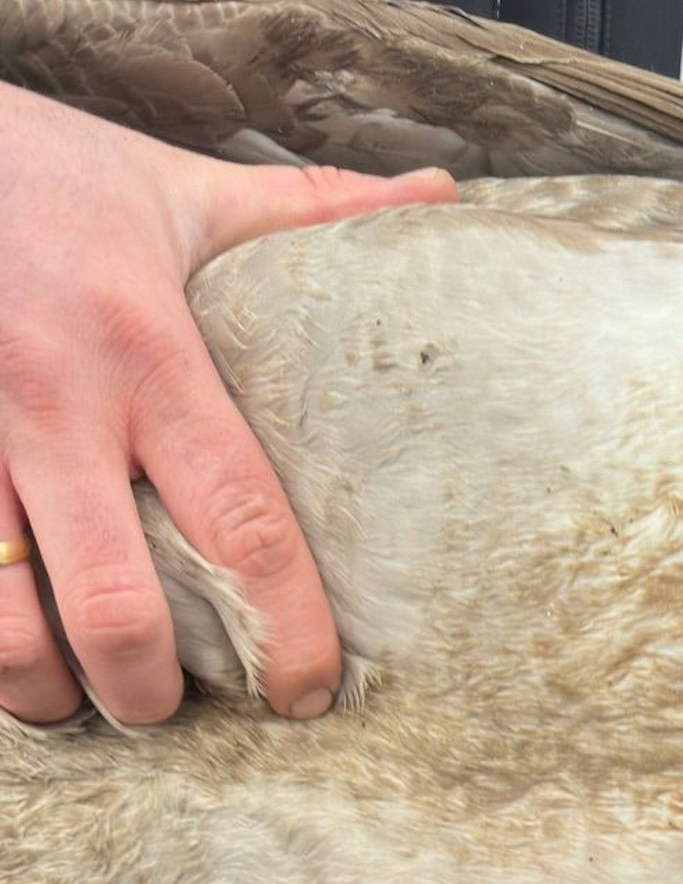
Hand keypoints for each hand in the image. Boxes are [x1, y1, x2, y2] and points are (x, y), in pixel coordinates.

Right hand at [0, 82, 454, 724]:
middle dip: (150, 684)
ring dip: (44, 684)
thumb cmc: (50, 175)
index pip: (240, 518)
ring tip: (83, 701)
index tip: (308, 693)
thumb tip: (440, 195)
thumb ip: (313, 210)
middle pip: (113, 600)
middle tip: (177, 709)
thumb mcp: (185, 191)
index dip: (285, 625)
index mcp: (146, 352)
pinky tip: (9, 659)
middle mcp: (49, 403)